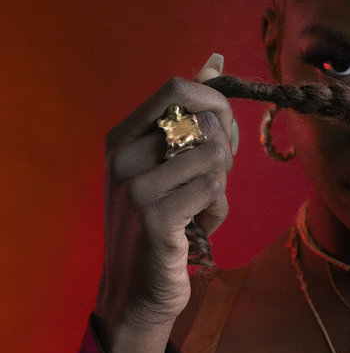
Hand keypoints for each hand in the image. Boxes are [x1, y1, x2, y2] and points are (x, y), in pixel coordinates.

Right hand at [96, 55, 235, 343]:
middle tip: (212, 179)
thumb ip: (189, 113)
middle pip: (201, 120)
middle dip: (223, 148)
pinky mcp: (155, 218)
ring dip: (221, 187)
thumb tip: (214, 61)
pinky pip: (213, 189)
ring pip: (213, 157)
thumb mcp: (166, 164)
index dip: (214, 101)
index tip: (223, 129)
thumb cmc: (160, 222)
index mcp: (122, 137)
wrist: (137, 291)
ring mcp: (135, 188)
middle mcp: (122, 157)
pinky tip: (199, 228)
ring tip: (199, 210)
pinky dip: (217, 210)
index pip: (177, 88)